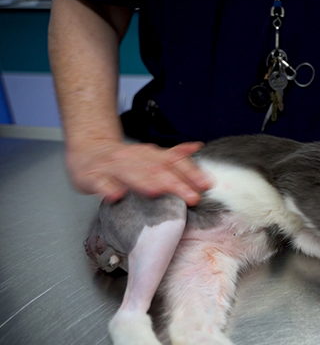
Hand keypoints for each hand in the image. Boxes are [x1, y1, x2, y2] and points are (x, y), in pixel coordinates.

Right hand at [65, 140, 211, 205]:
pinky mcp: (92, 177)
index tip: (206, 185)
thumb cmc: (124, 159)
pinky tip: (116, 196)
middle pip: (155, 170)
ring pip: (129, 174)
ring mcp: (112, 167)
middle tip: (191, 197)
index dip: (190, 173)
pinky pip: (100, 183)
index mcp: (149, 154)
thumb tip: (197, 146)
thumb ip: (174, 155)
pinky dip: (108, 189)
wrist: (88, 150)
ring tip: (158, 192)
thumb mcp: (150, 154)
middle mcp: (133, 158)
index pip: (172, 162)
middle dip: (175, 184)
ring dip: (144, 183)